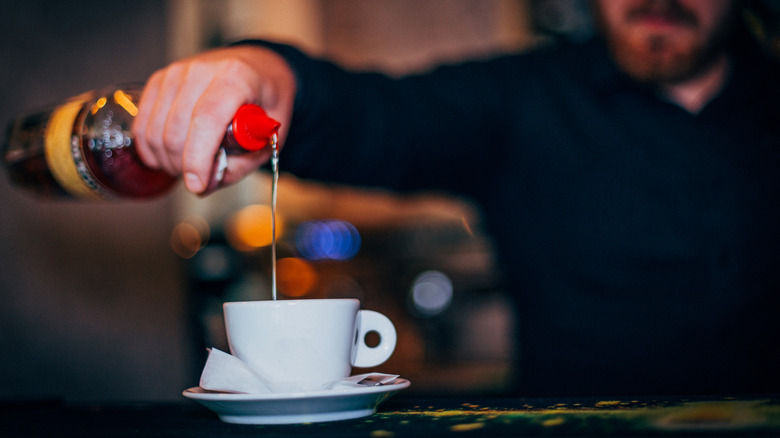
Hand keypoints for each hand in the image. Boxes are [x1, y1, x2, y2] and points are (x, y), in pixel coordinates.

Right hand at [133, 45, 295, 193]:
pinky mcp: (158, 80)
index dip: (198, 158)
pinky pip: (143, 124)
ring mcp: (176, 73)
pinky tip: (168, 157)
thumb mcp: (272, 133)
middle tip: (201, 180)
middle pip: (177, 130)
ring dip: (168, 161)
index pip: (207, 118)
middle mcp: (201, 70)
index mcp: (236, 77)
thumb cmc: (266, 99)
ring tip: (188, 168)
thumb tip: (208, 182)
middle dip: (184, 167)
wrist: (256, 68)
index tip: (198, 185)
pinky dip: (151, 149)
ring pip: (156, 131)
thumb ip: (244, 161)